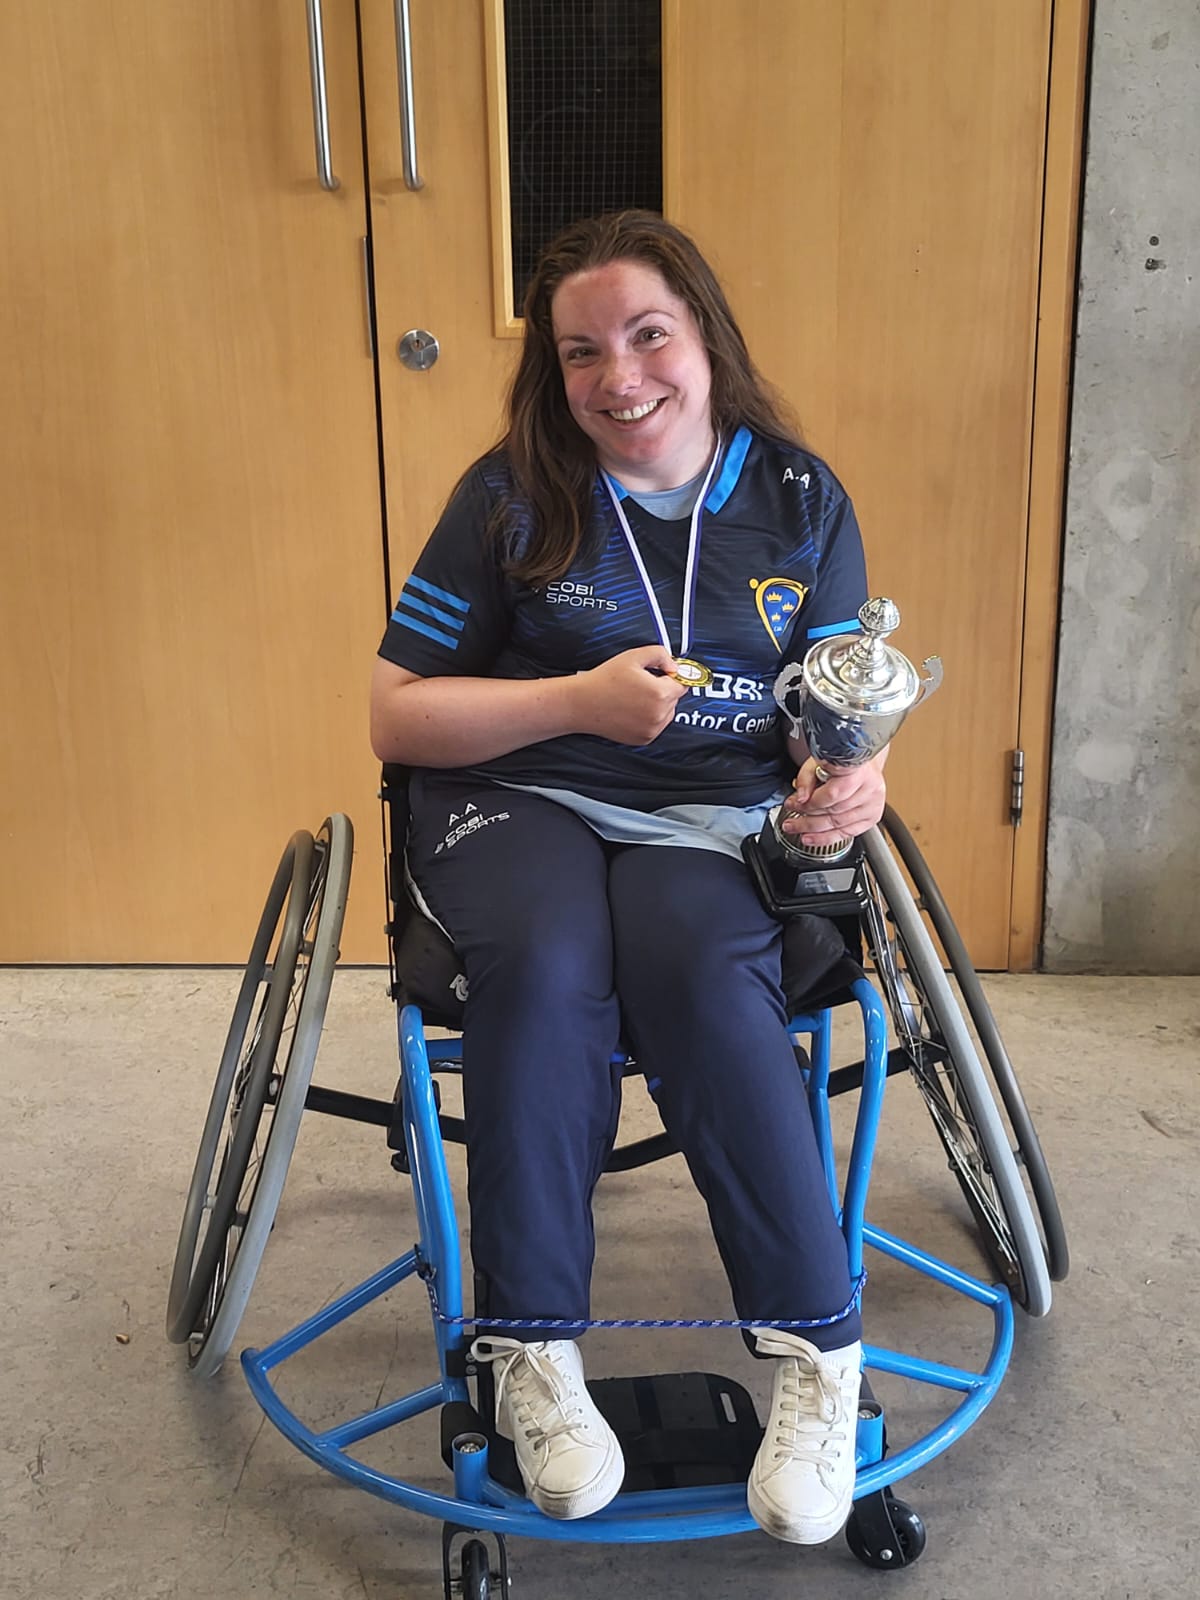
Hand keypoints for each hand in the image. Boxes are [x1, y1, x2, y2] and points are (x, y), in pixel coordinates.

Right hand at [570, 645, 689, 744]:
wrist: (583, 703)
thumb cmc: (604, 681)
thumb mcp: (633, 656)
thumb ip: (660, 654)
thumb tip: (674, 664)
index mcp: (660, 693)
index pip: (681, 683)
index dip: (670, 675)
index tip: (663, 673)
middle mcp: (658, 714)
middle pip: (675, 698)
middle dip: (663, 689)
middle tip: (641, 684)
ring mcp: (651, 729)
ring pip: (667, 713)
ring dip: (658, 704)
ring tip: (635, 697)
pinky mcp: (644, 739)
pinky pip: (656, 725)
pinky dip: (649, 718)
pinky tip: (632, 709)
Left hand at [779, 754, 886, 848]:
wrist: (863, 764)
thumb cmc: (841, 762)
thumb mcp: (818, 761)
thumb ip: (806, 778)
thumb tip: (799, 799)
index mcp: (858, 769)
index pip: (833, 793)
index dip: (811, 802)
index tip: (793, 804)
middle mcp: (870, 787)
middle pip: (835, 810)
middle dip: (807, 818)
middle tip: (790, 822)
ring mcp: (872, 803)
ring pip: (839, 823)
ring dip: (813, 830)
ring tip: (796, 829)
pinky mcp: (872, 817)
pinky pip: (847, 833)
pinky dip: (826, 838)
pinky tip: (812, 838)